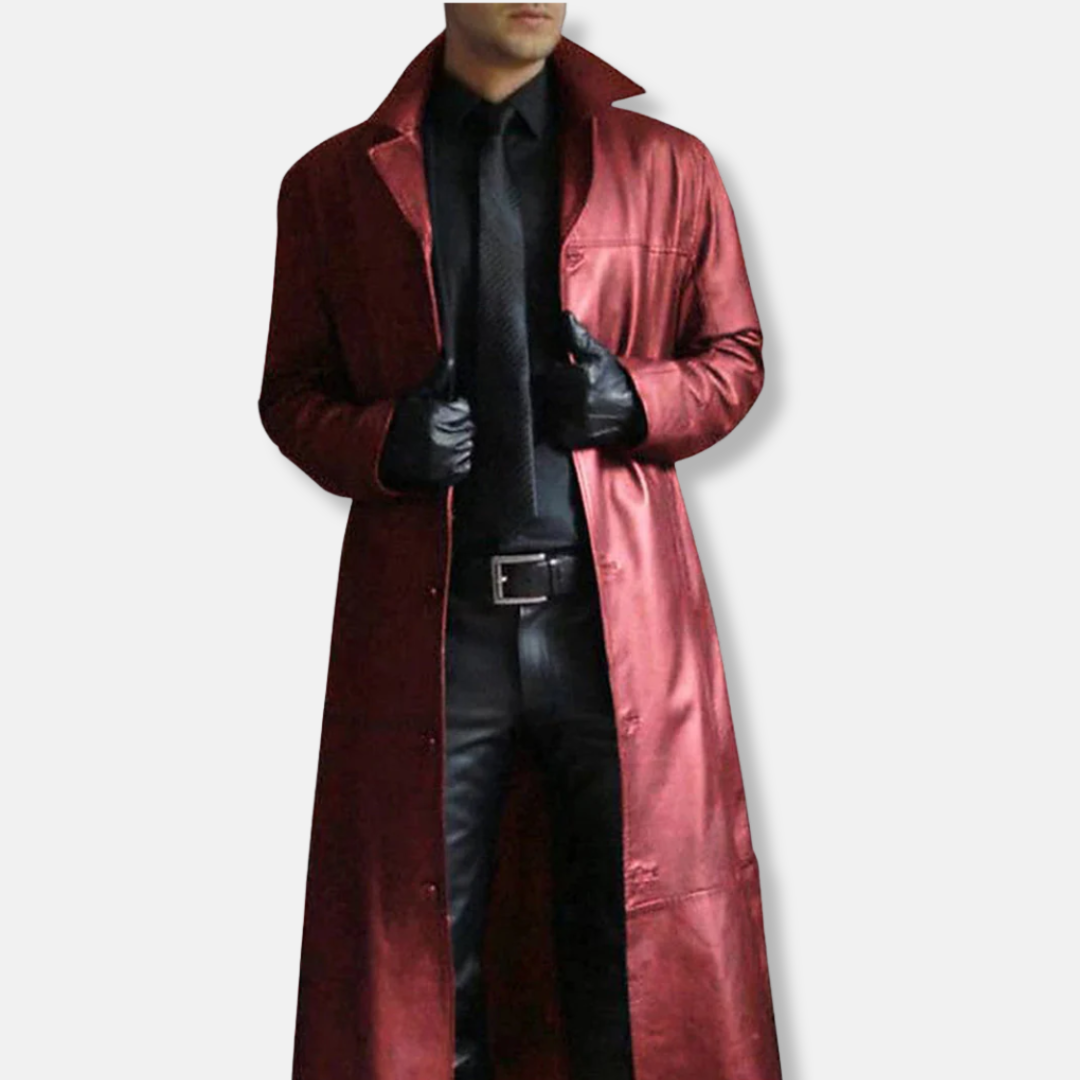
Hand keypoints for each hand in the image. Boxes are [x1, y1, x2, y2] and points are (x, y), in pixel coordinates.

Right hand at [378, 352, 474, 489]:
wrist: (376, 456)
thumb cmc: (395, 423)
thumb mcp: (412, 398)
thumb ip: (434, 380)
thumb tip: (448, 359)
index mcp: (435, 416)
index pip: (463, 409)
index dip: (455, 410)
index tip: (443, 413)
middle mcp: (441, 438)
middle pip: (467, 428)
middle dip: (456, 426)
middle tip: (438, 428)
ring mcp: (443, 460)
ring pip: (466, 447)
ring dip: (456, 444)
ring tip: (437, 442)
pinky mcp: (444, 477)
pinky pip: (463, 467)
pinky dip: (456, 463)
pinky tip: (440, 457)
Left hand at [536, 310, 646, 449]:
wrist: (636, 412)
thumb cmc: (617, 380)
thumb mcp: (600, 355)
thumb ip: (578, 337)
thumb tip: (564, 317)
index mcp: (577, 379)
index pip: (545, 374)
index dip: (548, 372)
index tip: (556, 372)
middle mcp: (574, 402)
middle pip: (542, 393)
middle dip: (547, 389)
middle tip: (561, 388)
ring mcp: (571, 423)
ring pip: (545, 412)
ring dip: (549, 407)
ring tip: (565, 402)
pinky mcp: (570, 439)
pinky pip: (551, 431)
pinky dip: (554, 424)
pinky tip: (567, 417)